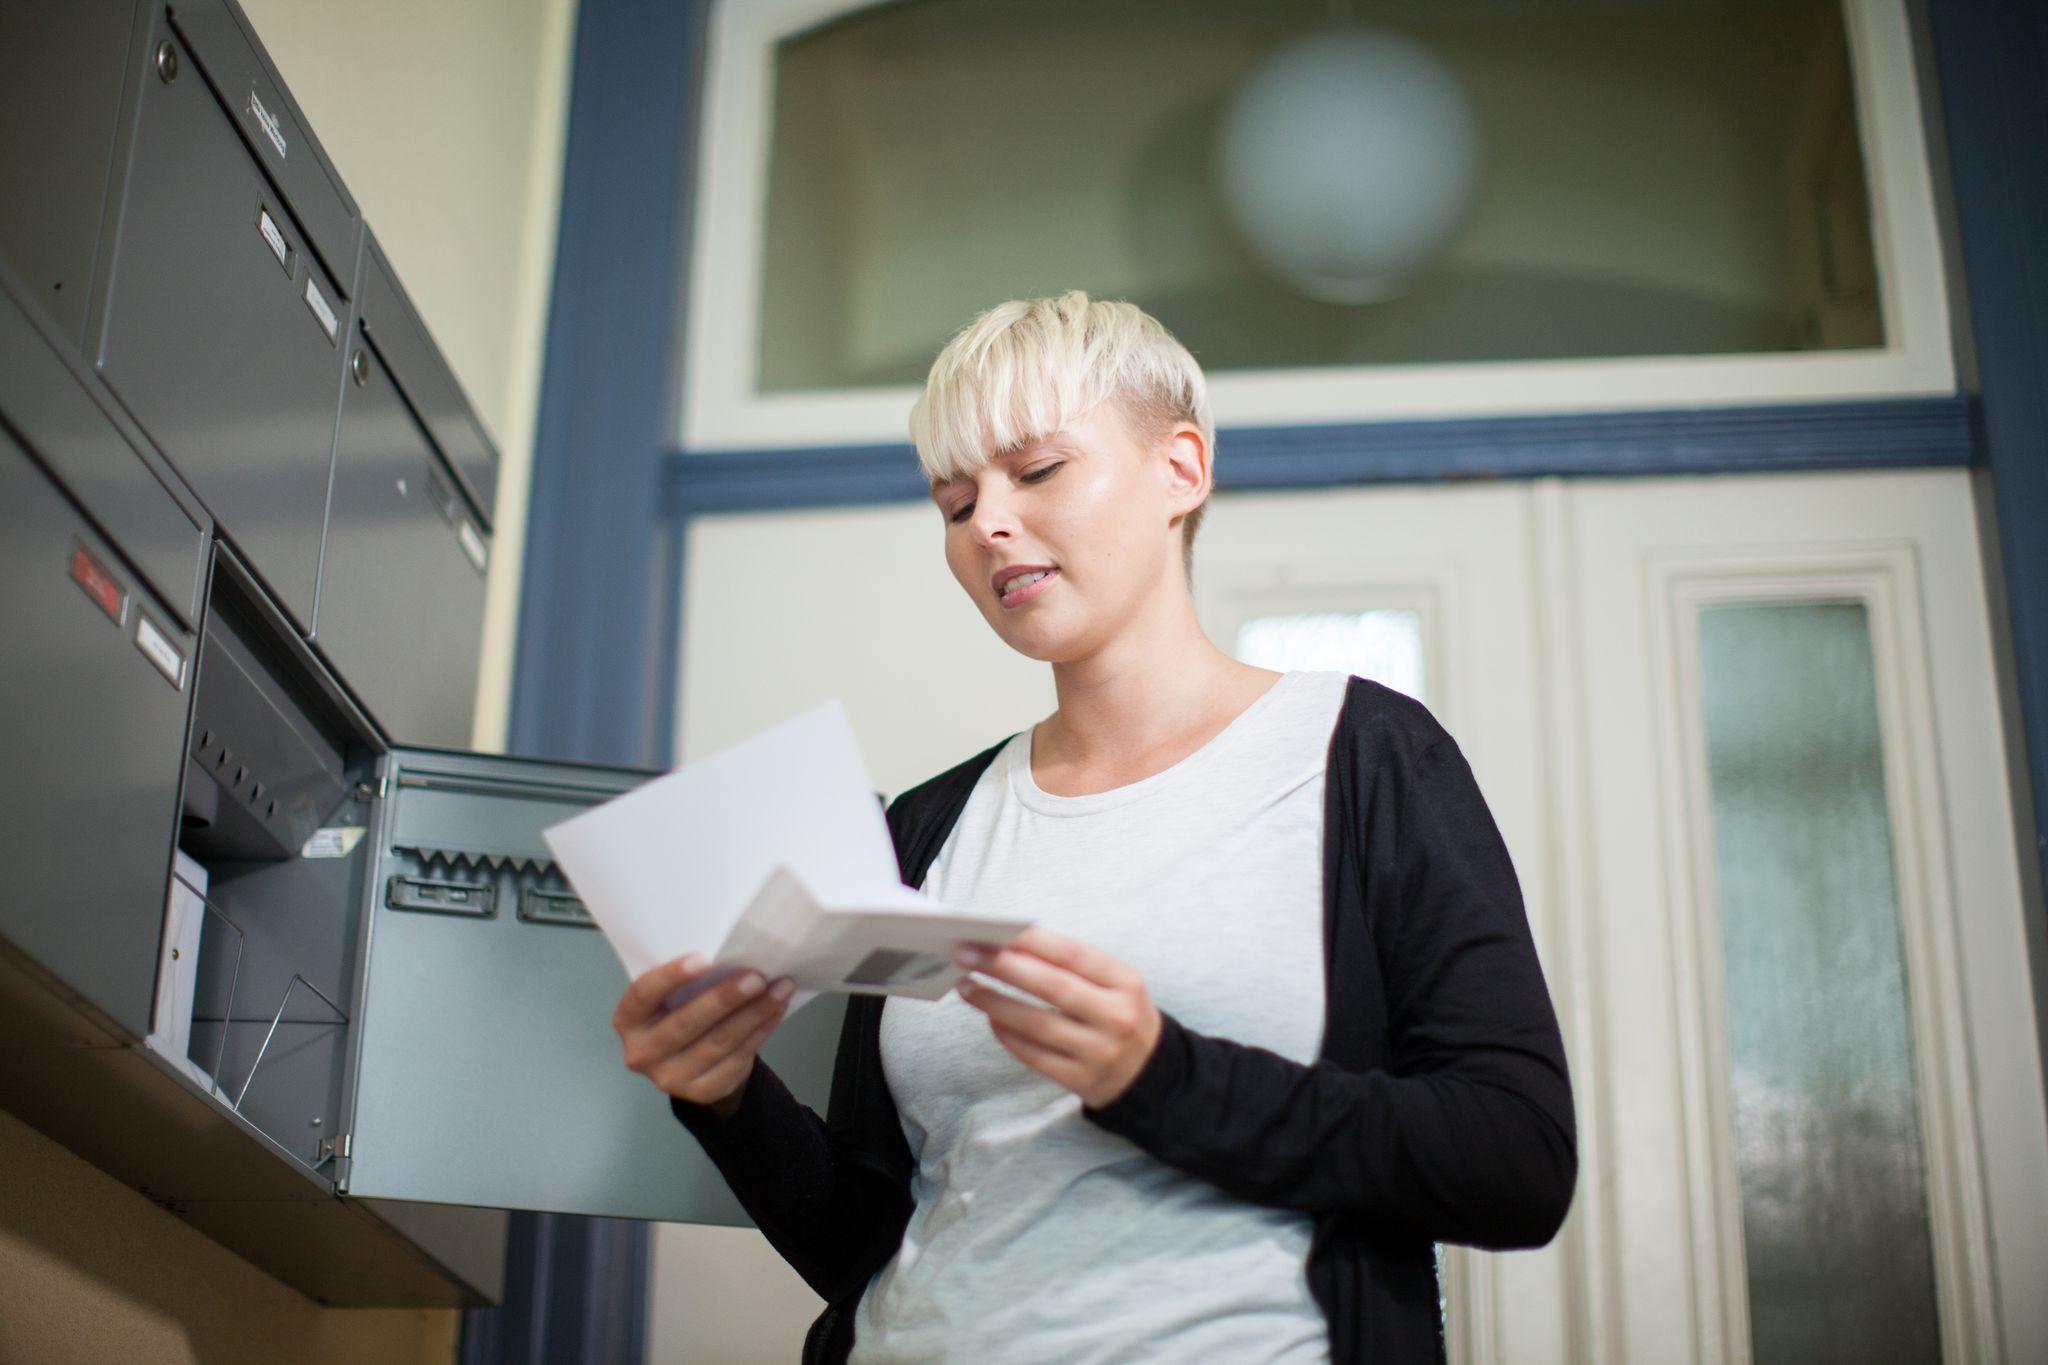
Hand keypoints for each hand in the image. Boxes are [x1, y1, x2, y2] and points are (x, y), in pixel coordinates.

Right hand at [613, 954, 794, 1117]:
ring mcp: (670, 1078)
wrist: (689, 1064)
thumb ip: (686, 983)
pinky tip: (776, 1011)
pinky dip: (761, 1032)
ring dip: (754, 1013)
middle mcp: (641, 1053)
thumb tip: (733, 957)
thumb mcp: (670, 998)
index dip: (670, 977)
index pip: (643, 995)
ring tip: (780, 989)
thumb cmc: (680, 1012)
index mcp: (628, 1020)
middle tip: (757, 977)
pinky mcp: (701, 1092)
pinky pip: (736, 1059)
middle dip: (724, 999)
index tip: (703, 958)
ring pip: (718, 1043)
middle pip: (686, 1024)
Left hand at [954, 927, 1161, 1108]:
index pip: (1074, 955)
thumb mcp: (1115, 984)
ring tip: (967, 986)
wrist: (1149, 1072)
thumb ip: (1073, 965)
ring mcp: (1098, 1051)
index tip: (995, 930)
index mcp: (1125, 983)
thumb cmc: (1118, 1014)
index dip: (1032, 941)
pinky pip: (1034, 1055)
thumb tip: (1011, 946)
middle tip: (967, 954)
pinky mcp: (1080, 1080)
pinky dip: (1007, 1035)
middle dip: (1004, 967)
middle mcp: (1115, 1017)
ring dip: (995, 1003)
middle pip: (1051, 987)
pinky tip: (990, 1018)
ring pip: (1036, 1024)